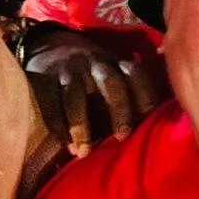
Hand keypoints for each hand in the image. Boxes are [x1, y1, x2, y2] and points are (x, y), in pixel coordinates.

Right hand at [22, 30, 161, 154]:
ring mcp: (69, 71)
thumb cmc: (90, 73)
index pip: (136, 75)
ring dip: (81, 125)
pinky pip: (50, 103)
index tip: (150, 120)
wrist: (50, 46)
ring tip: (84, 152)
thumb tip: (153, 130)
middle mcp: (95, 65)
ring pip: (76, 96)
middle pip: (111, 83)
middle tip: (123, 137)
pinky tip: (65, 145)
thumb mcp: (111, 73)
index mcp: (116, 64)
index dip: (145, 96)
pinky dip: (58, 125)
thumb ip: (129, 94)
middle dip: (119, 110)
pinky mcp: (45, 78)